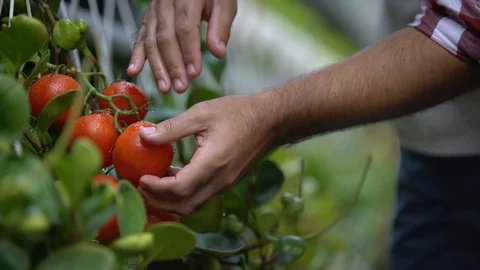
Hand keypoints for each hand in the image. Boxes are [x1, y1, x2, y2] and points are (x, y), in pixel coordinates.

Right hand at [127, 0, 237, 93]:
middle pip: (165, 36)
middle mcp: (165, 1)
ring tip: (165, 87)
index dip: (189, 51)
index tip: (195, 73)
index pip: (185, 27)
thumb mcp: (225, 2)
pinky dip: (137, 54)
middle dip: (173, 65)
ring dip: (157, 66)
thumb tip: (218, 53)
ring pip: (151, 39)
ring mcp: (154, 9)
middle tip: (181, 87)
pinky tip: (134, 71)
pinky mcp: (149, 17)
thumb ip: (221, 25)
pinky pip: (141, 36)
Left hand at [136, 94, 273, 215]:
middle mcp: (221, 180)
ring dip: (171, 200)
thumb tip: (144, 135)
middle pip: (184, 205)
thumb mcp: (202, 113)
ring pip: (193, 204)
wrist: (272, 120)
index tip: (140, 178)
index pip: (179, 189)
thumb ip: (172, 127)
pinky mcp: (229, 182)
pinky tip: (174, 175)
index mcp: (213, 163)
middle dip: (159, 201)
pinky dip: (184, 193)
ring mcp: (226, 184)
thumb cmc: (238, 112)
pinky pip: (202, 196)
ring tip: (153, 183)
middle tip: (140, 187)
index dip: (156, 189)